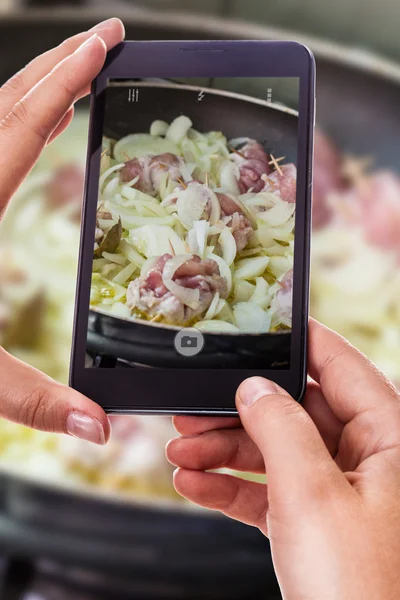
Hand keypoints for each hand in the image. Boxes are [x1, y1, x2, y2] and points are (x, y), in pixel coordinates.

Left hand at [0, 19, 124, 443]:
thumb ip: (36, 401)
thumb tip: (101, 428)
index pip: (26, 123)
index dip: (71, 78)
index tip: (104, 43)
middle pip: (9, 99)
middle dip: (61, 60)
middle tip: (104, 35)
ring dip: (36, 84)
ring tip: (77, 69)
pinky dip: (12, 118)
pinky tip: (31, 123)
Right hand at [167, 319, 399, 599]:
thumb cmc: (359, 590)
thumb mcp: (311, 493)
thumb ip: (280, 427)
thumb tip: (255, 386)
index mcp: (388, 438)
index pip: (340, 367)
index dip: (299, 342)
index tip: (259, 327)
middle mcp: (367, 460)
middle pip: (296, 411)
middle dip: (239, 412)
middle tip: (193, 410)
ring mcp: (340, 493)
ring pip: (276, 451)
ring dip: (224, 451)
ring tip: (180, 451)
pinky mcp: (316, 524)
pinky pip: (269, 491)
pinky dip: (231, 487)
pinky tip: (194, 484)